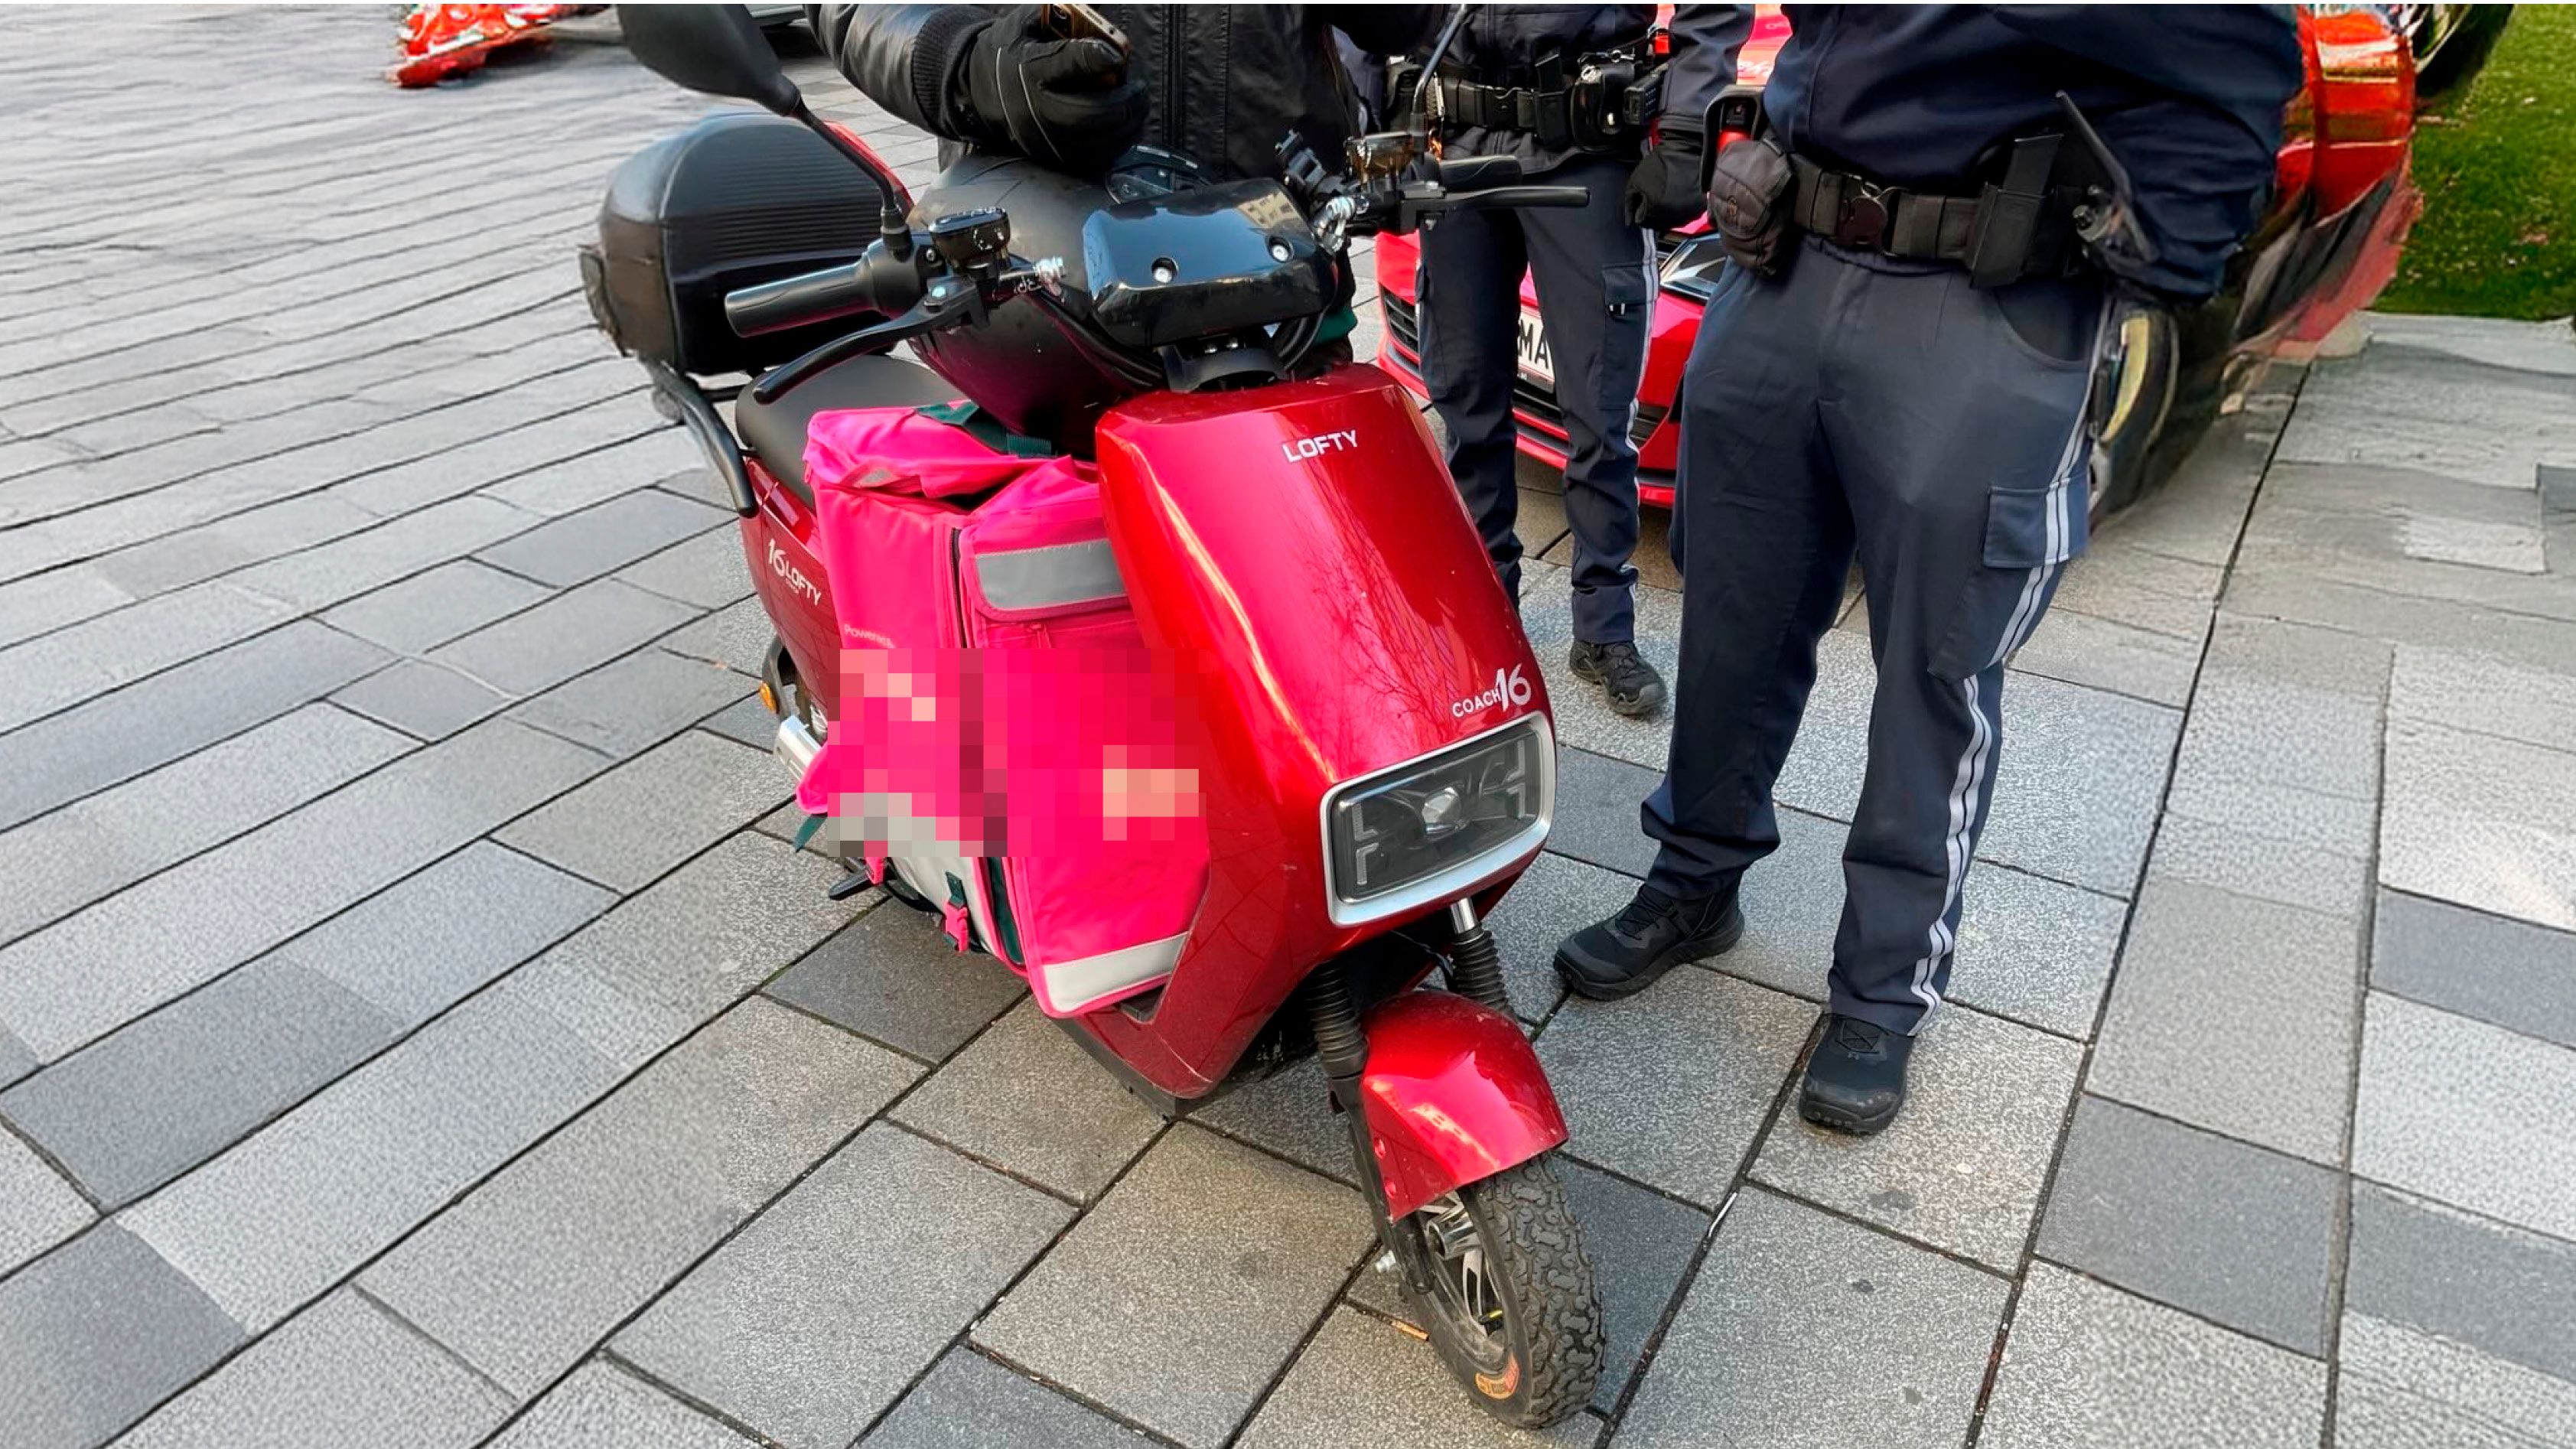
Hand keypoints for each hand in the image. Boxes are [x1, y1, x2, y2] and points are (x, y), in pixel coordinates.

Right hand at [964, 7, 1148, 174]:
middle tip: (1140, 89)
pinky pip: (1095, 158)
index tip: (1116, 56)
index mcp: (1027, 68)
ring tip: (1138, 106)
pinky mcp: (1052, 157)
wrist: (980, 92)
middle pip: (1089, 112)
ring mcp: (1043, 137)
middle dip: (1125, 102)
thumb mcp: (1025, 24)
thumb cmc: (1010, 53)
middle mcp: (1034, 108)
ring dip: (1128, 123)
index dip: (1096, 59)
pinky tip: (1127, 127)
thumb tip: (1100, 27)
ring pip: (1097, 140)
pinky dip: (1118, 143)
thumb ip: (1060, 19)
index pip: (1065, 64)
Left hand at [1624, 125, 1707, 229]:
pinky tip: (1677, 194)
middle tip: (1654, 194)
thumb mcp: (1635, 181)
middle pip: (1657, 224)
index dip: (1640, 209)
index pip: (1642, 221)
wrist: (1686, 149)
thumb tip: (1629, 219)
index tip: (1642, 200)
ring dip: (1666, 211)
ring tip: (1666, 193)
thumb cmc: (1662, 161)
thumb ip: (1629, 203)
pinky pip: (1686, 215)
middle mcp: (1674, 216)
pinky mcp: (1699, 208)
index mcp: (1657, 210)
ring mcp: (1689, 213)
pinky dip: (1680, 208)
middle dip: (1652, 211)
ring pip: (1672, 221)